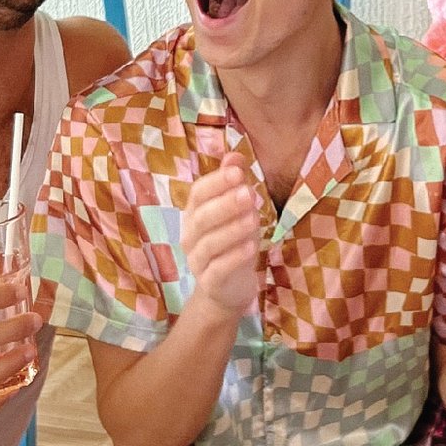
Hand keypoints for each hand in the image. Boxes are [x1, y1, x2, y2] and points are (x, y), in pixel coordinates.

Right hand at [182, 152, 261, 316]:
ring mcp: (197, 261)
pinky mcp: (210, 283)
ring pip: (208, 244)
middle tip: (248, 193)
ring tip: (254, 220)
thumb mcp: (237, 212)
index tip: (238, 173)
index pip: (198, 194)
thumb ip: (233, 185)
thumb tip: (235, 155)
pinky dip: (233, 258)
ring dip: (232, 230)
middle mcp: (190, 236)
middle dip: (225, 204)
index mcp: (194, 214)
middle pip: (201, 218)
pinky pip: (217, 270)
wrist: (228, 289)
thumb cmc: (232, 243)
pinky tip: (251, 247)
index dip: (217, 183)